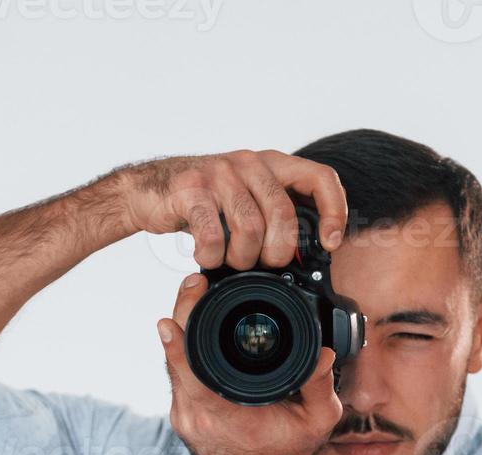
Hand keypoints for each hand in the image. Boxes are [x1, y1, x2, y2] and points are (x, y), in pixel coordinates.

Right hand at [119, 149, 347, 270]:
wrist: (148, 190)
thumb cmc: (203, 203)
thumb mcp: (245, 200)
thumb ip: (274, 216)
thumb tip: (303, 257)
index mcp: (271, 164)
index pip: (320, 178)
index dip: (334, 212)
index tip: (329, 243)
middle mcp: (249, 163)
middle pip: (284, 214)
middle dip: (278, 251)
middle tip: (265, 264)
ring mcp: (219, 173)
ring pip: (250, 227)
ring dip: (242, 258)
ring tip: (231, 262)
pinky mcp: (190, 189)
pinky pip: (212, 233)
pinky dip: (212, 255)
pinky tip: (206, 257)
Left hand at [156, 273, 343, 454]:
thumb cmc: (291, 453)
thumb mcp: (317, 419)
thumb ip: (318, 385)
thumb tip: (323, 353)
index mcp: (219, 415)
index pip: (188, 372)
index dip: (178, 341)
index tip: (175, 312)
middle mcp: (194, 417)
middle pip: (174, 359)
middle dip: (181, 316)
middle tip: (194, 284)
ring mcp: (184, 418)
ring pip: (172, 366)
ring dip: (181, 331)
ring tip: (195, 296)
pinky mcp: (183, 416)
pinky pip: (177, 376)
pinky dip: (183, 351)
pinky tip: (193, 327)